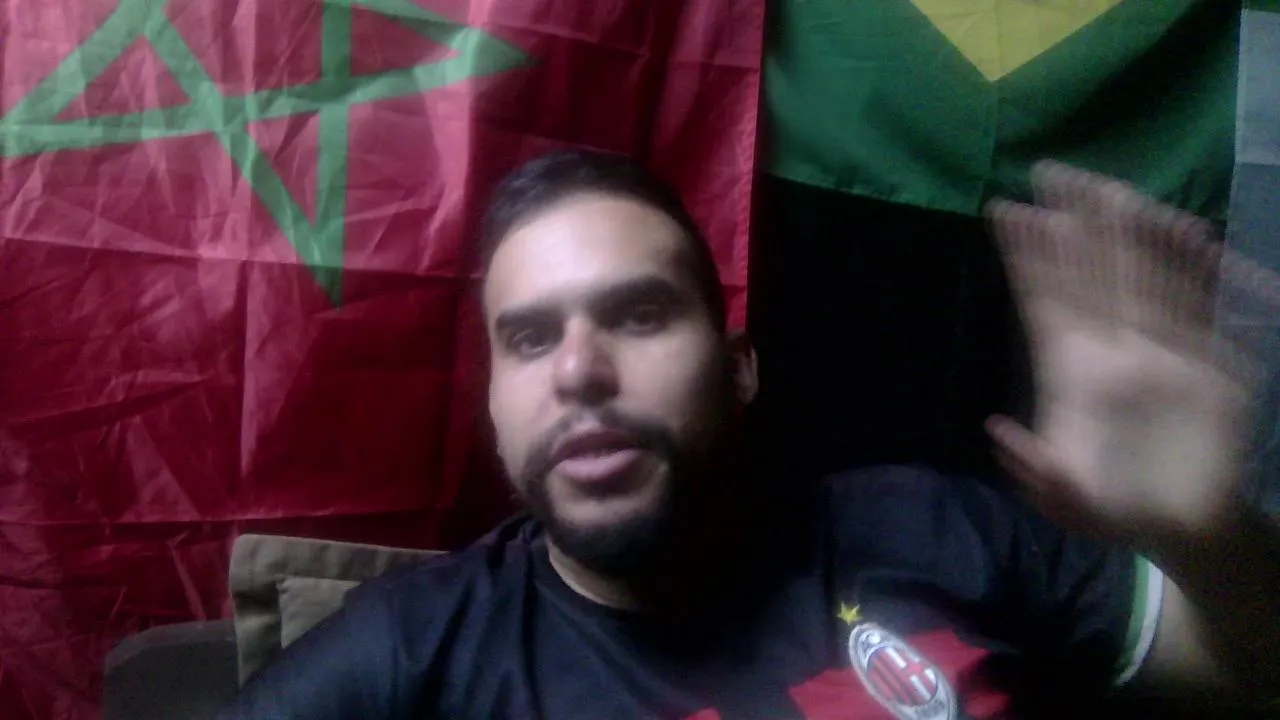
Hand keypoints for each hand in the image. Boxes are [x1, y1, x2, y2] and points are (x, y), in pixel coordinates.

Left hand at [986, 162, 1258, 544]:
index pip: (1044, 302)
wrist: (1184, 529)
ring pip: (1142, 279)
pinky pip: (1204, 308)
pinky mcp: (1211, 365)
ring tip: (1113, 189)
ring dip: (1131, 234)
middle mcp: (1114, 351)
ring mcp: (1162, 353)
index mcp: (1072, 373)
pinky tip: (1191, 234)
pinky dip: (1200, 272)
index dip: (1027, 260)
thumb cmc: (1118, 512)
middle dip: (1073, 223)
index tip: (1005, 212)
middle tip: (1052, 171)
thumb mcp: (1070, 500)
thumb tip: (997, 431)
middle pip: (1089, 274)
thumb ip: (1037, 474)